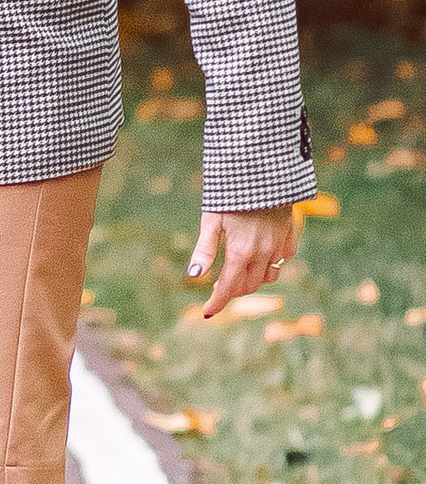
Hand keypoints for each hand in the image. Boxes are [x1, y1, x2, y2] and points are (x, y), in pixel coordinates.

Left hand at [187, 205, 297, 319]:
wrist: (263, 172)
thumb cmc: (230, 194)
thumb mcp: (211, 220)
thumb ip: (204, 249)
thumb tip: (193, 275)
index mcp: (241, 251)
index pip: (229, 287)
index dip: (218, 302)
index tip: (207, 311)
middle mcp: (263, 253)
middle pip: (248, 285)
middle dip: (232, 291)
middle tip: (217, 286)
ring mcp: (279, 246)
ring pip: (268, 276)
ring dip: (252, 280)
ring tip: (237, 273)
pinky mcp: (290, 236)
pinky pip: (282, 260)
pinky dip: (270, 264)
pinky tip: (259, 257)